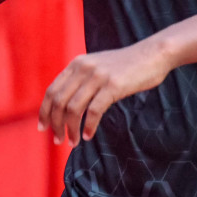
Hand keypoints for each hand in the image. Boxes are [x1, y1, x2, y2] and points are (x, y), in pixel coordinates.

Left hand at [39, 41, 173, 145]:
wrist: (153, 54)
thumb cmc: (127, 65)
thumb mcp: (98, 66)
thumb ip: (82, 79)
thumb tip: (67, 104)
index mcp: (77, 64)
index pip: (52, 90)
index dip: (44, 111)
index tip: (43, 128)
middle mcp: (83, 68)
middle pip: (59, 102)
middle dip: (55, 124)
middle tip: (58, 140)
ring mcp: (98, 76)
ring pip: (73, 109)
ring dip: (71, 129)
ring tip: (74, 142)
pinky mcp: (113, 85)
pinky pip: (94, 111)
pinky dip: (89, 126)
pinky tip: (89, 135)